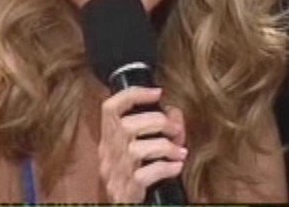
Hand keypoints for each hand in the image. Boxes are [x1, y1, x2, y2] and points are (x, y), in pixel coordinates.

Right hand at [98, 87, 187, 202]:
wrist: (130, 206)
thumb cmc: (141, 177)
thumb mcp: (143, 148)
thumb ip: (155, 127)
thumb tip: (174, 113)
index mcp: (110, 141)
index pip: (110, 108)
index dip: (133, 94)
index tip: (157, 92)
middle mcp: (108, 156)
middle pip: (126, 126)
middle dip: (158, 122)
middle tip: (176, 131)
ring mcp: (116, 174)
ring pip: (135, 150)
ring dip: (165, 147)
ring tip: (179, 152)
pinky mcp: (127, 192)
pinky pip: (144, 175)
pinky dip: (165, 168)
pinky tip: (176, 167)